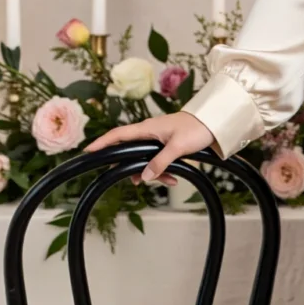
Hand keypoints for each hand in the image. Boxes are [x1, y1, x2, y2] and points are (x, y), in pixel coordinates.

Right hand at [84, 112, 217, 186]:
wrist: (215, 123)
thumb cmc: (197, 128)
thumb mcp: (178, 147)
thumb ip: (160, 162)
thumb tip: (144, 176)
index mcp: (147, 128)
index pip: (118, 135)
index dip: (102, 143)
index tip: (88, 151)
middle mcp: (149, 133)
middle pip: (130, 152)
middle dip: (133, 168)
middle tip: (133, 180)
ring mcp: (157, 139)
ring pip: (145, 160)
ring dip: (154, 173)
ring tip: (168, 181)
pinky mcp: (166, 145)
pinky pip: (157, 160)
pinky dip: (163, 171)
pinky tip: (173, 179)